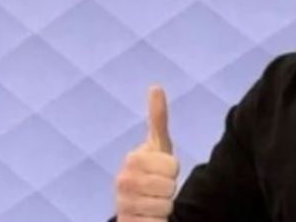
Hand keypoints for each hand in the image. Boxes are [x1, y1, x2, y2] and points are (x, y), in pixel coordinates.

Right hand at [115, 86, 179, 220]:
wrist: (138, 204)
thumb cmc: (152, 171)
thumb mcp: (158, 145)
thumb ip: (158, 118)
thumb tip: (156, 86)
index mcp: (132, 160)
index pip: (172, 166)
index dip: (173, 168)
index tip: (164, 168)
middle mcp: (122, 183)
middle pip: (169, 186)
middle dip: (170, 188)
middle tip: (160, 187)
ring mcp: (123, 205)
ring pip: (165, 206)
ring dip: (165, 206)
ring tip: (155, 201)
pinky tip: (150, 217)